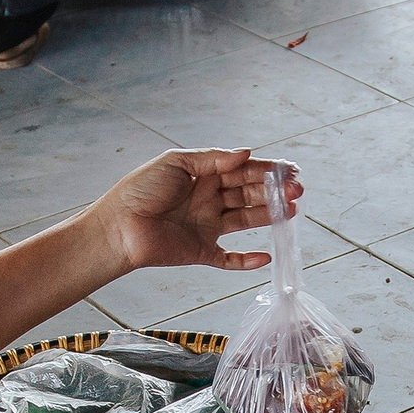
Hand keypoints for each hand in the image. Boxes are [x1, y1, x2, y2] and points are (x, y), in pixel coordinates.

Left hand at [86, 149, 303, 274]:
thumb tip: (246, 152)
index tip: (290, 171)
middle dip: (273, 192)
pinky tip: (265, 256)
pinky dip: (247, 260)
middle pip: (248, 194)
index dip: (267, 171)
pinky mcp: (200, 252)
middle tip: (296, 191)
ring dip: (268, 217)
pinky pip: (229, 259)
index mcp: (203, 176)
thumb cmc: (140, 190)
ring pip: (245, 220)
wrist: (117, 228)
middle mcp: (208, 200)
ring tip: (290, 211)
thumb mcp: (176, 163)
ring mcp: (206, 227)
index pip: (242, 171)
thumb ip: (212, 159)